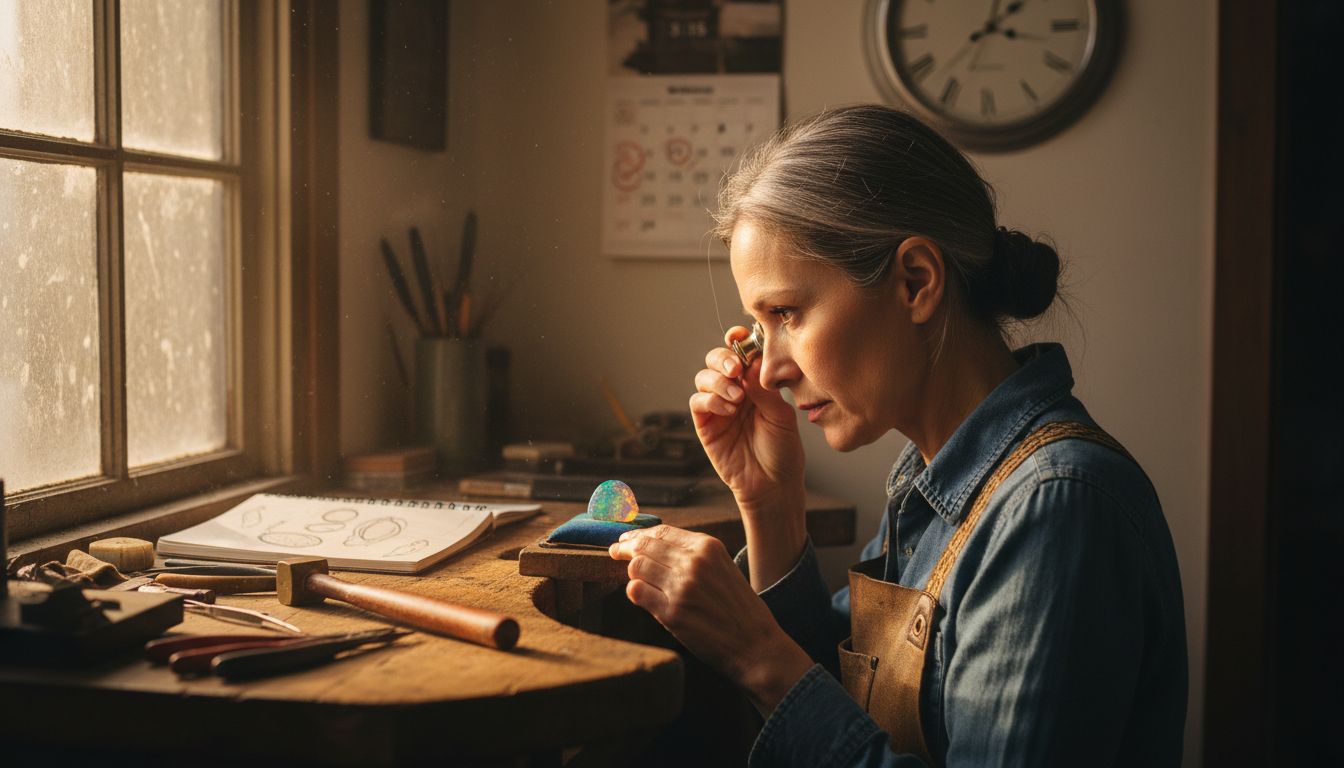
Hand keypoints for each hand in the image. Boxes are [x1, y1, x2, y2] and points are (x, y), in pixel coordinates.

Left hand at [609, 525, 813, 714]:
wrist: (755, 645)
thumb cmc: (738, 608)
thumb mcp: (722, 568)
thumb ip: (692, 556)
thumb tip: (653, 546)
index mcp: (708, 547)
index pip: (662, 532)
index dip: (639, 534)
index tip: (627, 538)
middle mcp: (693, 563)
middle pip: (644, 546)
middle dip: (625, 547)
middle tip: (616, 550)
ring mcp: (681, 588)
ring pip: (637, 567)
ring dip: (631, 571)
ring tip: (636, 578)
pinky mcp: (672, 614)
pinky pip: (637, 593)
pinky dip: (634, 592)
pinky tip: (639, 595)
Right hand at [690, 326, 805, 511]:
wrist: (773, 486)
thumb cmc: (783, 451)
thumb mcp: (782, 416)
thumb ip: (765, 390)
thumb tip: (750, 362)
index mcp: (755, 383)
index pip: (741, 352)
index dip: (737, 340)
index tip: (741, 336)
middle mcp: (735, 390)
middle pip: (716, 359)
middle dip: (723, 357)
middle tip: (736, 368)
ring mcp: (718, 407)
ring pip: (704, 377)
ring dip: (718, 380)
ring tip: (737, 397)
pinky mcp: (706, 425)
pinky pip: (698, 402)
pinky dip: (711, 400)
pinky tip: (728, 409)